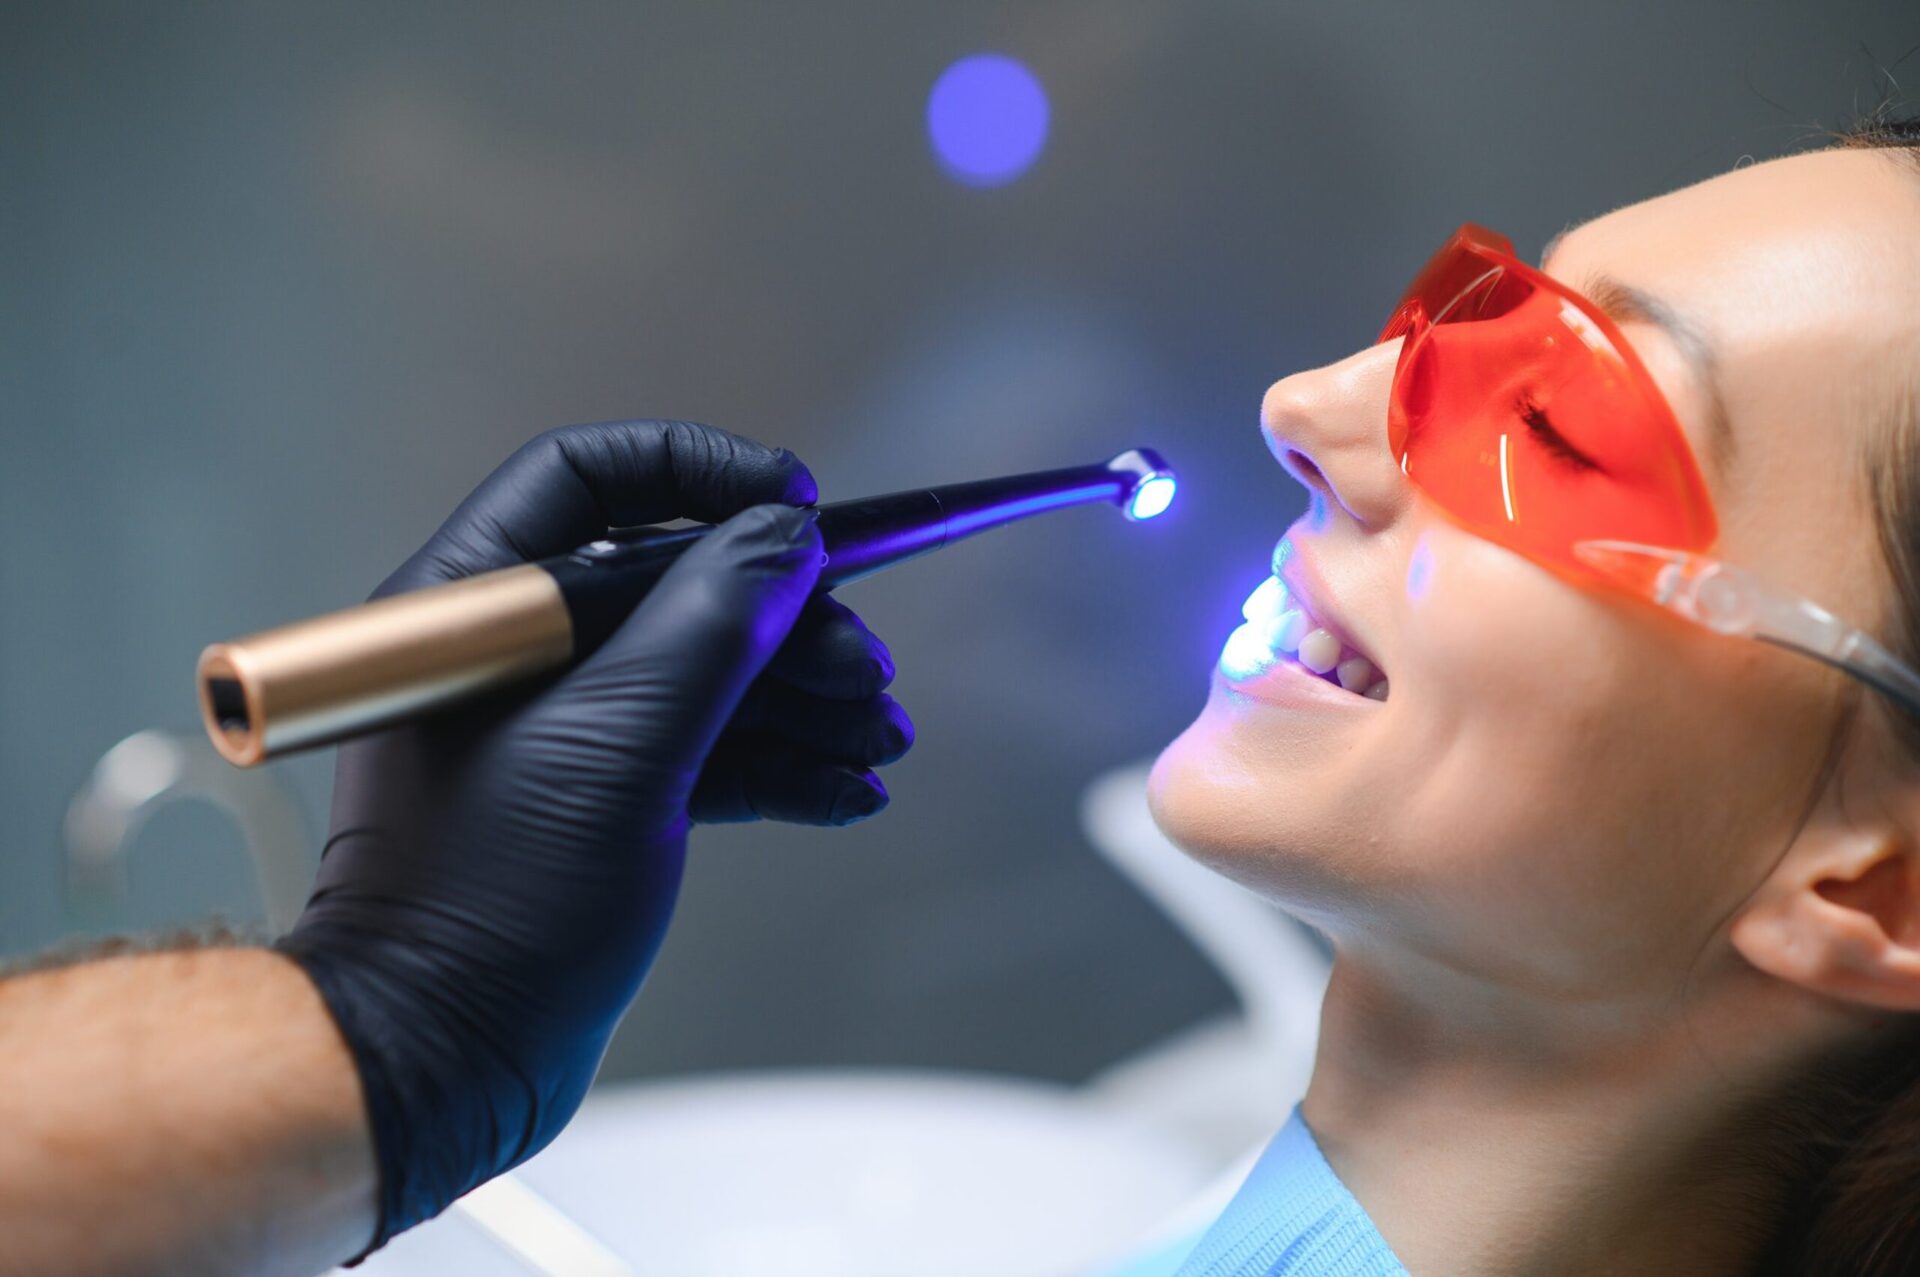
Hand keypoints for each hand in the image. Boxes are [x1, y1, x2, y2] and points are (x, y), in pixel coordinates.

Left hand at [277, 421, 911, 1253]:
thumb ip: (712, 626)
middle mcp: (517, 655)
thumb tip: (787, 536)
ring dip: (803, 701)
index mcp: (476, 607)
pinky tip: (846, 790)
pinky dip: (779, 764)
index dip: (699, 472)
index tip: (795, 501)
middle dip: (785, 621)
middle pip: (676, 583)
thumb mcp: (619, 746)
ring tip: (878, 739)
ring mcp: (561, 729)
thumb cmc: (486, 905)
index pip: (589, 480)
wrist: (445, 1062)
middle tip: (863, 667)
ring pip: (704, 672)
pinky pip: (706, 750)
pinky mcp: (601, 799)